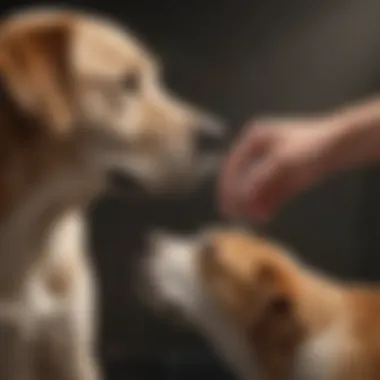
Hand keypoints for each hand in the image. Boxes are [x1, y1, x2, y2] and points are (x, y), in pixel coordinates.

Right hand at [219, 117, 343, 221]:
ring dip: (253, 204)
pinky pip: (270, 192)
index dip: (227, 187)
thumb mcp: (282, 161)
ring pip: (256, 188)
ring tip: (254, 220)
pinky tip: (264, 216)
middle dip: (241, 198)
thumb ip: (259, 179)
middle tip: (236, 217)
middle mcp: (259, 151)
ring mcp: (272, 164)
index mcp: (254, 139)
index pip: (233, 166)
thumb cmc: (310, 146)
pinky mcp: (284, 176)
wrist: (341, 146)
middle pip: (243, 178)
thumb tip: (240, 198)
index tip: (226, 205)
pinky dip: (266, 204)